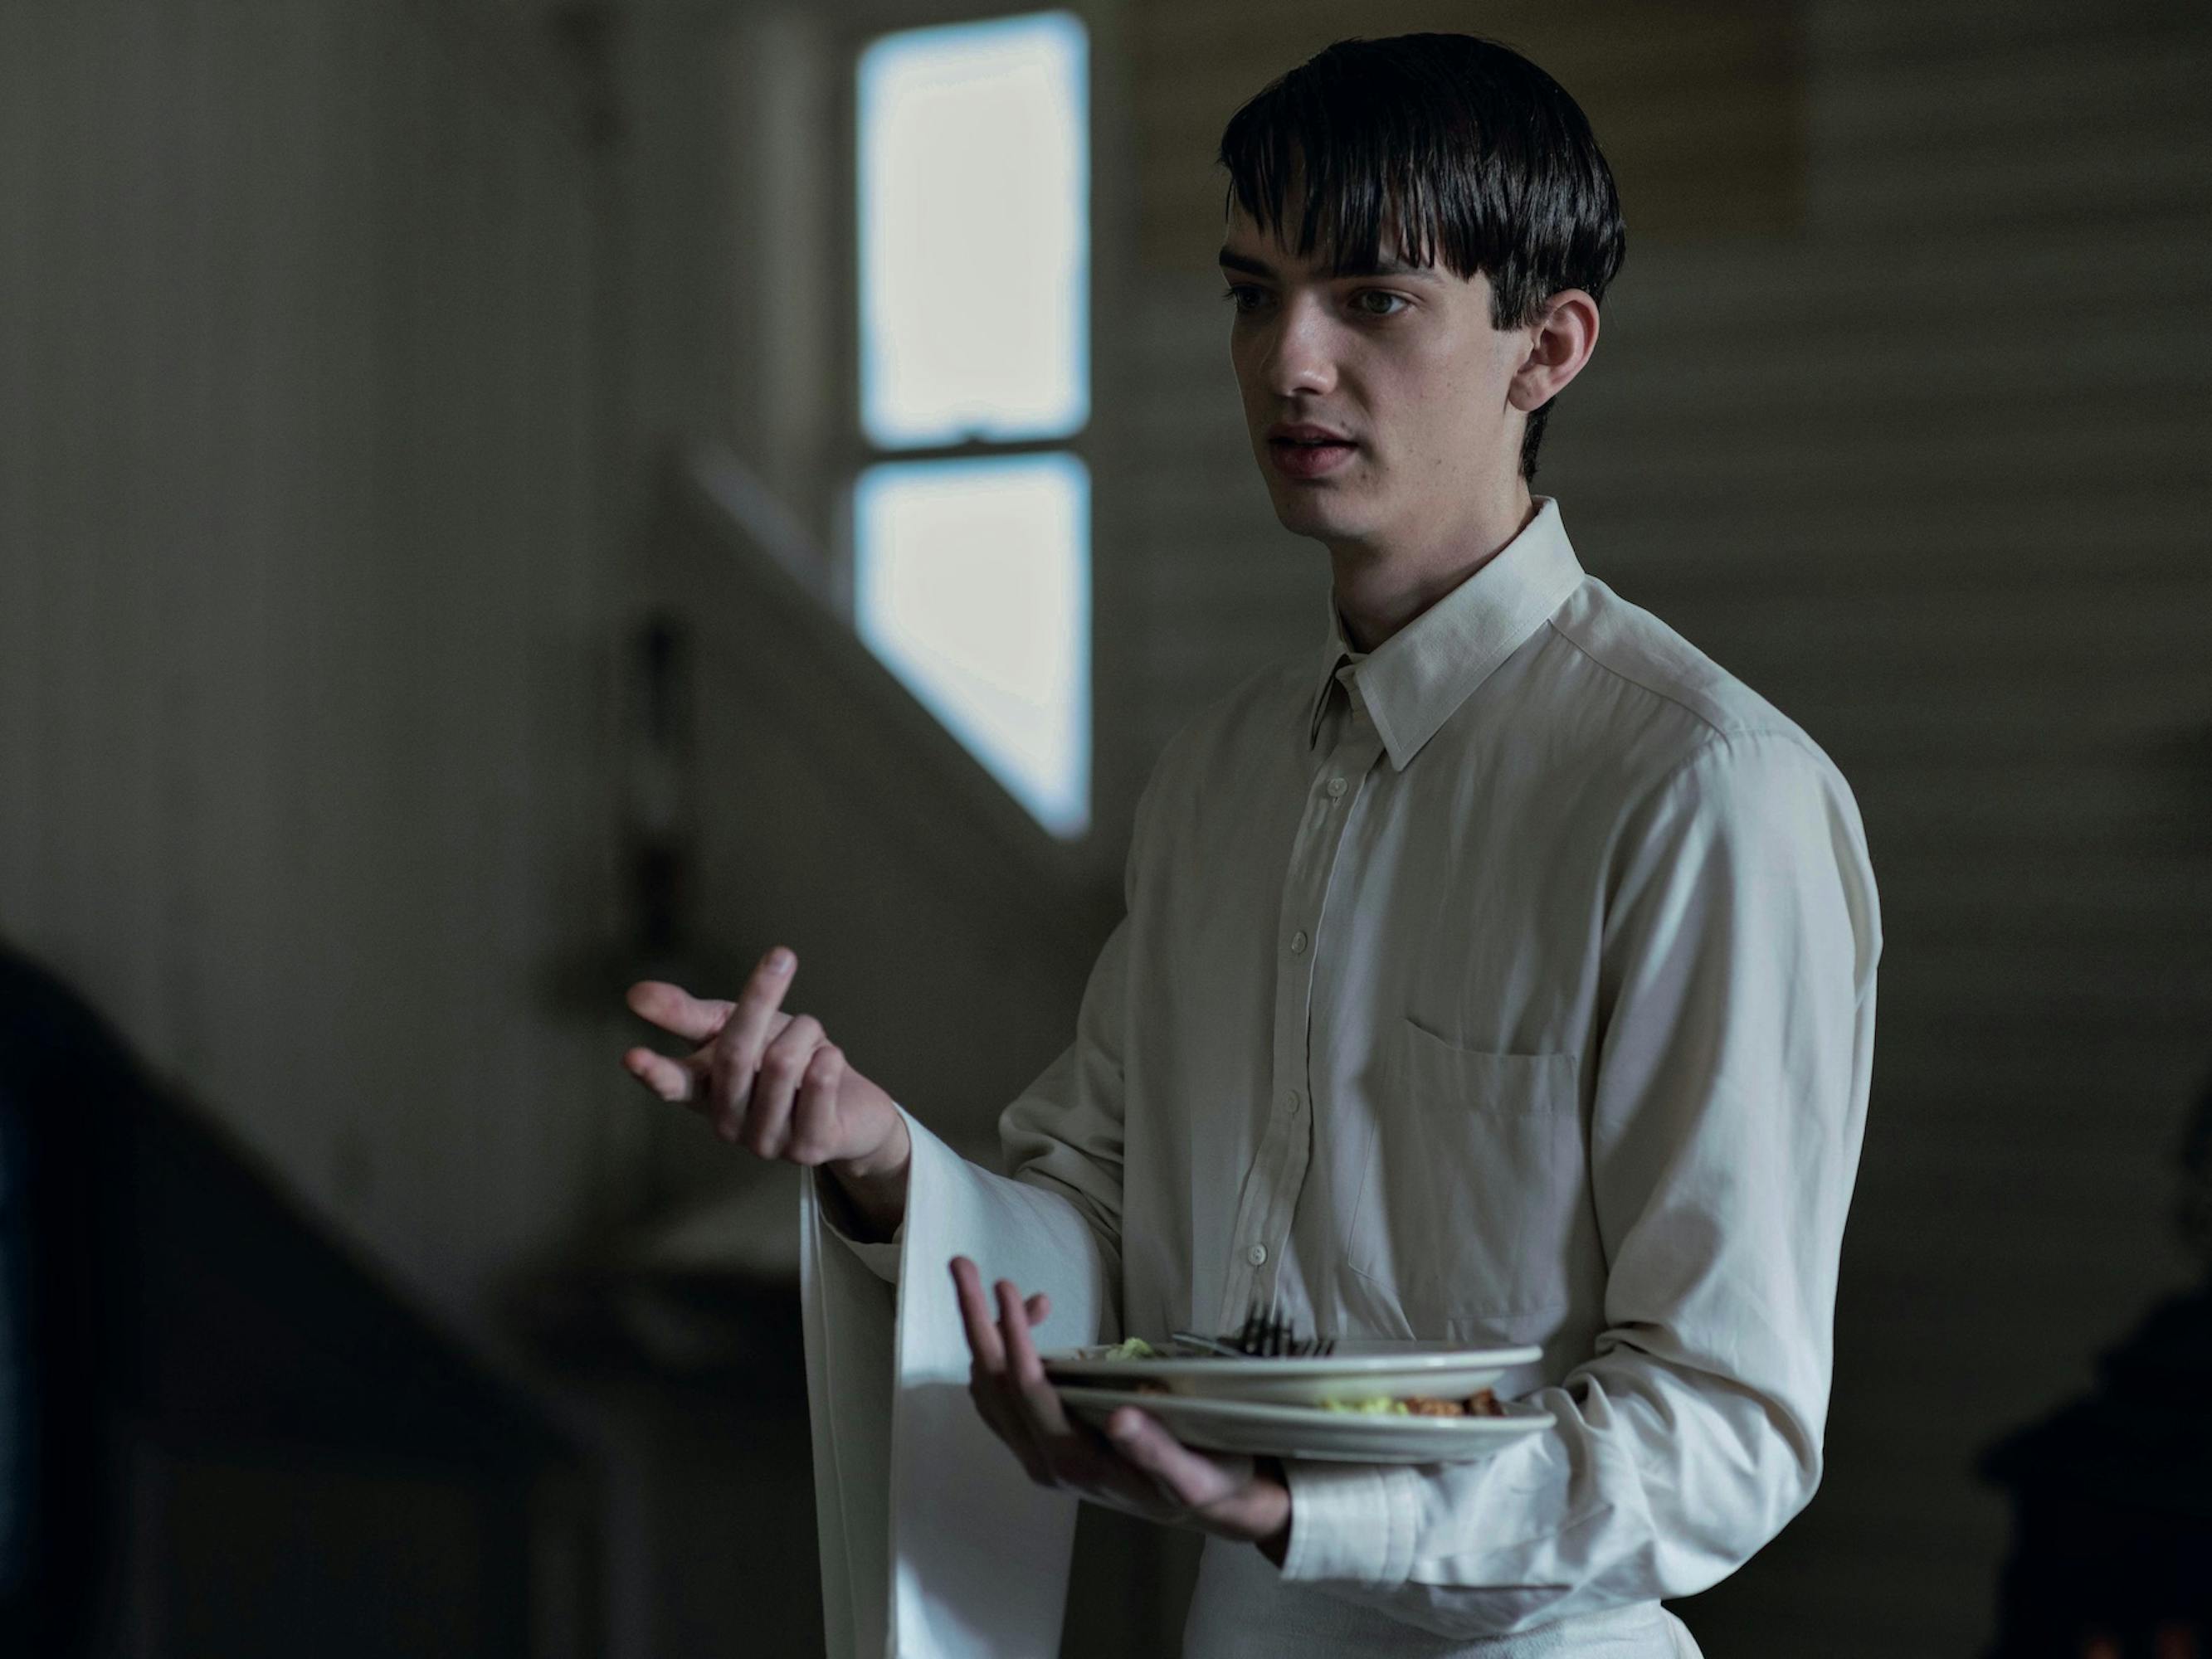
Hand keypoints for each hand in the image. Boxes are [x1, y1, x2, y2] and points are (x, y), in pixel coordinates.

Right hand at [622, 947, 906, 1178]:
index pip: (674, 1084)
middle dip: (761, 999)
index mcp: (704, 1092)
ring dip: (805, 1032)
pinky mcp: (808, 1148)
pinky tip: (830, 1059)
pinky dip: (828, 1058)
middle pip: (734, 1052)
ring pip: (781, 1063)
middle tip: (781, 958)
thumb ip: (688, 1015)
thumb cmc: (782, 1061)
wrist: (849, 1105)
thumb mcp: (735, 1028)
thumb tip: (635, 994)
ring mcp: (766, 1141)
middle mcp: (728, 1122)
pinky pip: (818, 1087)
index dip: (653, 1072)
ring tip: (812, 1036)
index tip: (631, 1057)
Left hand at [949, 1256, 1291, 1555]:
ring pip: (992, 1387)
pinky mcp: (1042, 1441)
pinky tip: (1034, 1319)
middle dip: (975, 1322)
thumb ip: (1154, 1451)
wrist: (1203, 1501)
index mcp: (1073, 1464)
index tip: (1006, 1287)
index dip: (1014, 1337)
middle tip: (961, 1265)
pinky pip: (1006, 1392)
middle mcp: (1043, 1461)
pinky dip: (1007, 1349)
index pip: (1028, 1392)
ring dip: (987, 1332)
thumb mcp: (1191, 1475)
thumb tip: (1121, 1418)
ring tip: (1005, 1285)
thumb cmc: (1202, 1480)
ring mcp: (1038, 1451)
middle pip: (992, 1384)